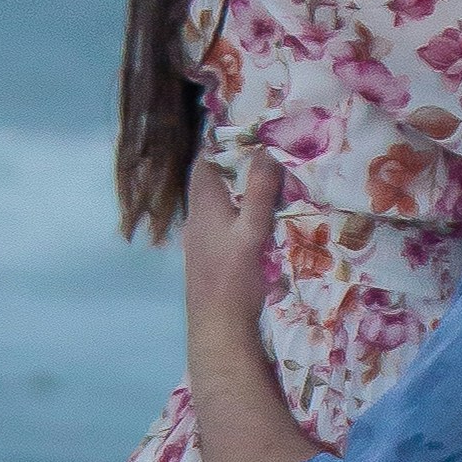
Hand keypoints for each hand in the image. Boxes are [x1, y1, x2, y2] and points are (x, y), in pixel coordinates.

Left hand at [183, 146, 281, 344]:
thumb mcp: (252, 232)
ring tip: (259, 184)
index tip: (244, 131)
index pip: (205, 164)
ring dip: (231, 192)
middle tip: (260, 154)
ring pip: (212, 205)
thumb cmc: (234, 279)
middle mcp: (195, 220)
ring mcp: (197, 241)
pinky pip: (216, 225)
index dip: (220, 145)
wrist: (217, 329)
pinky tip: (249, 222)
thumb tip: (266, 150)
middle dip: (230, 167)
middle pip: (208, 183)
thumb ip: (260, 192)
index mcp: (204, 208)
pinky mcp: (205, 259)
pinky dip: (232, 214)